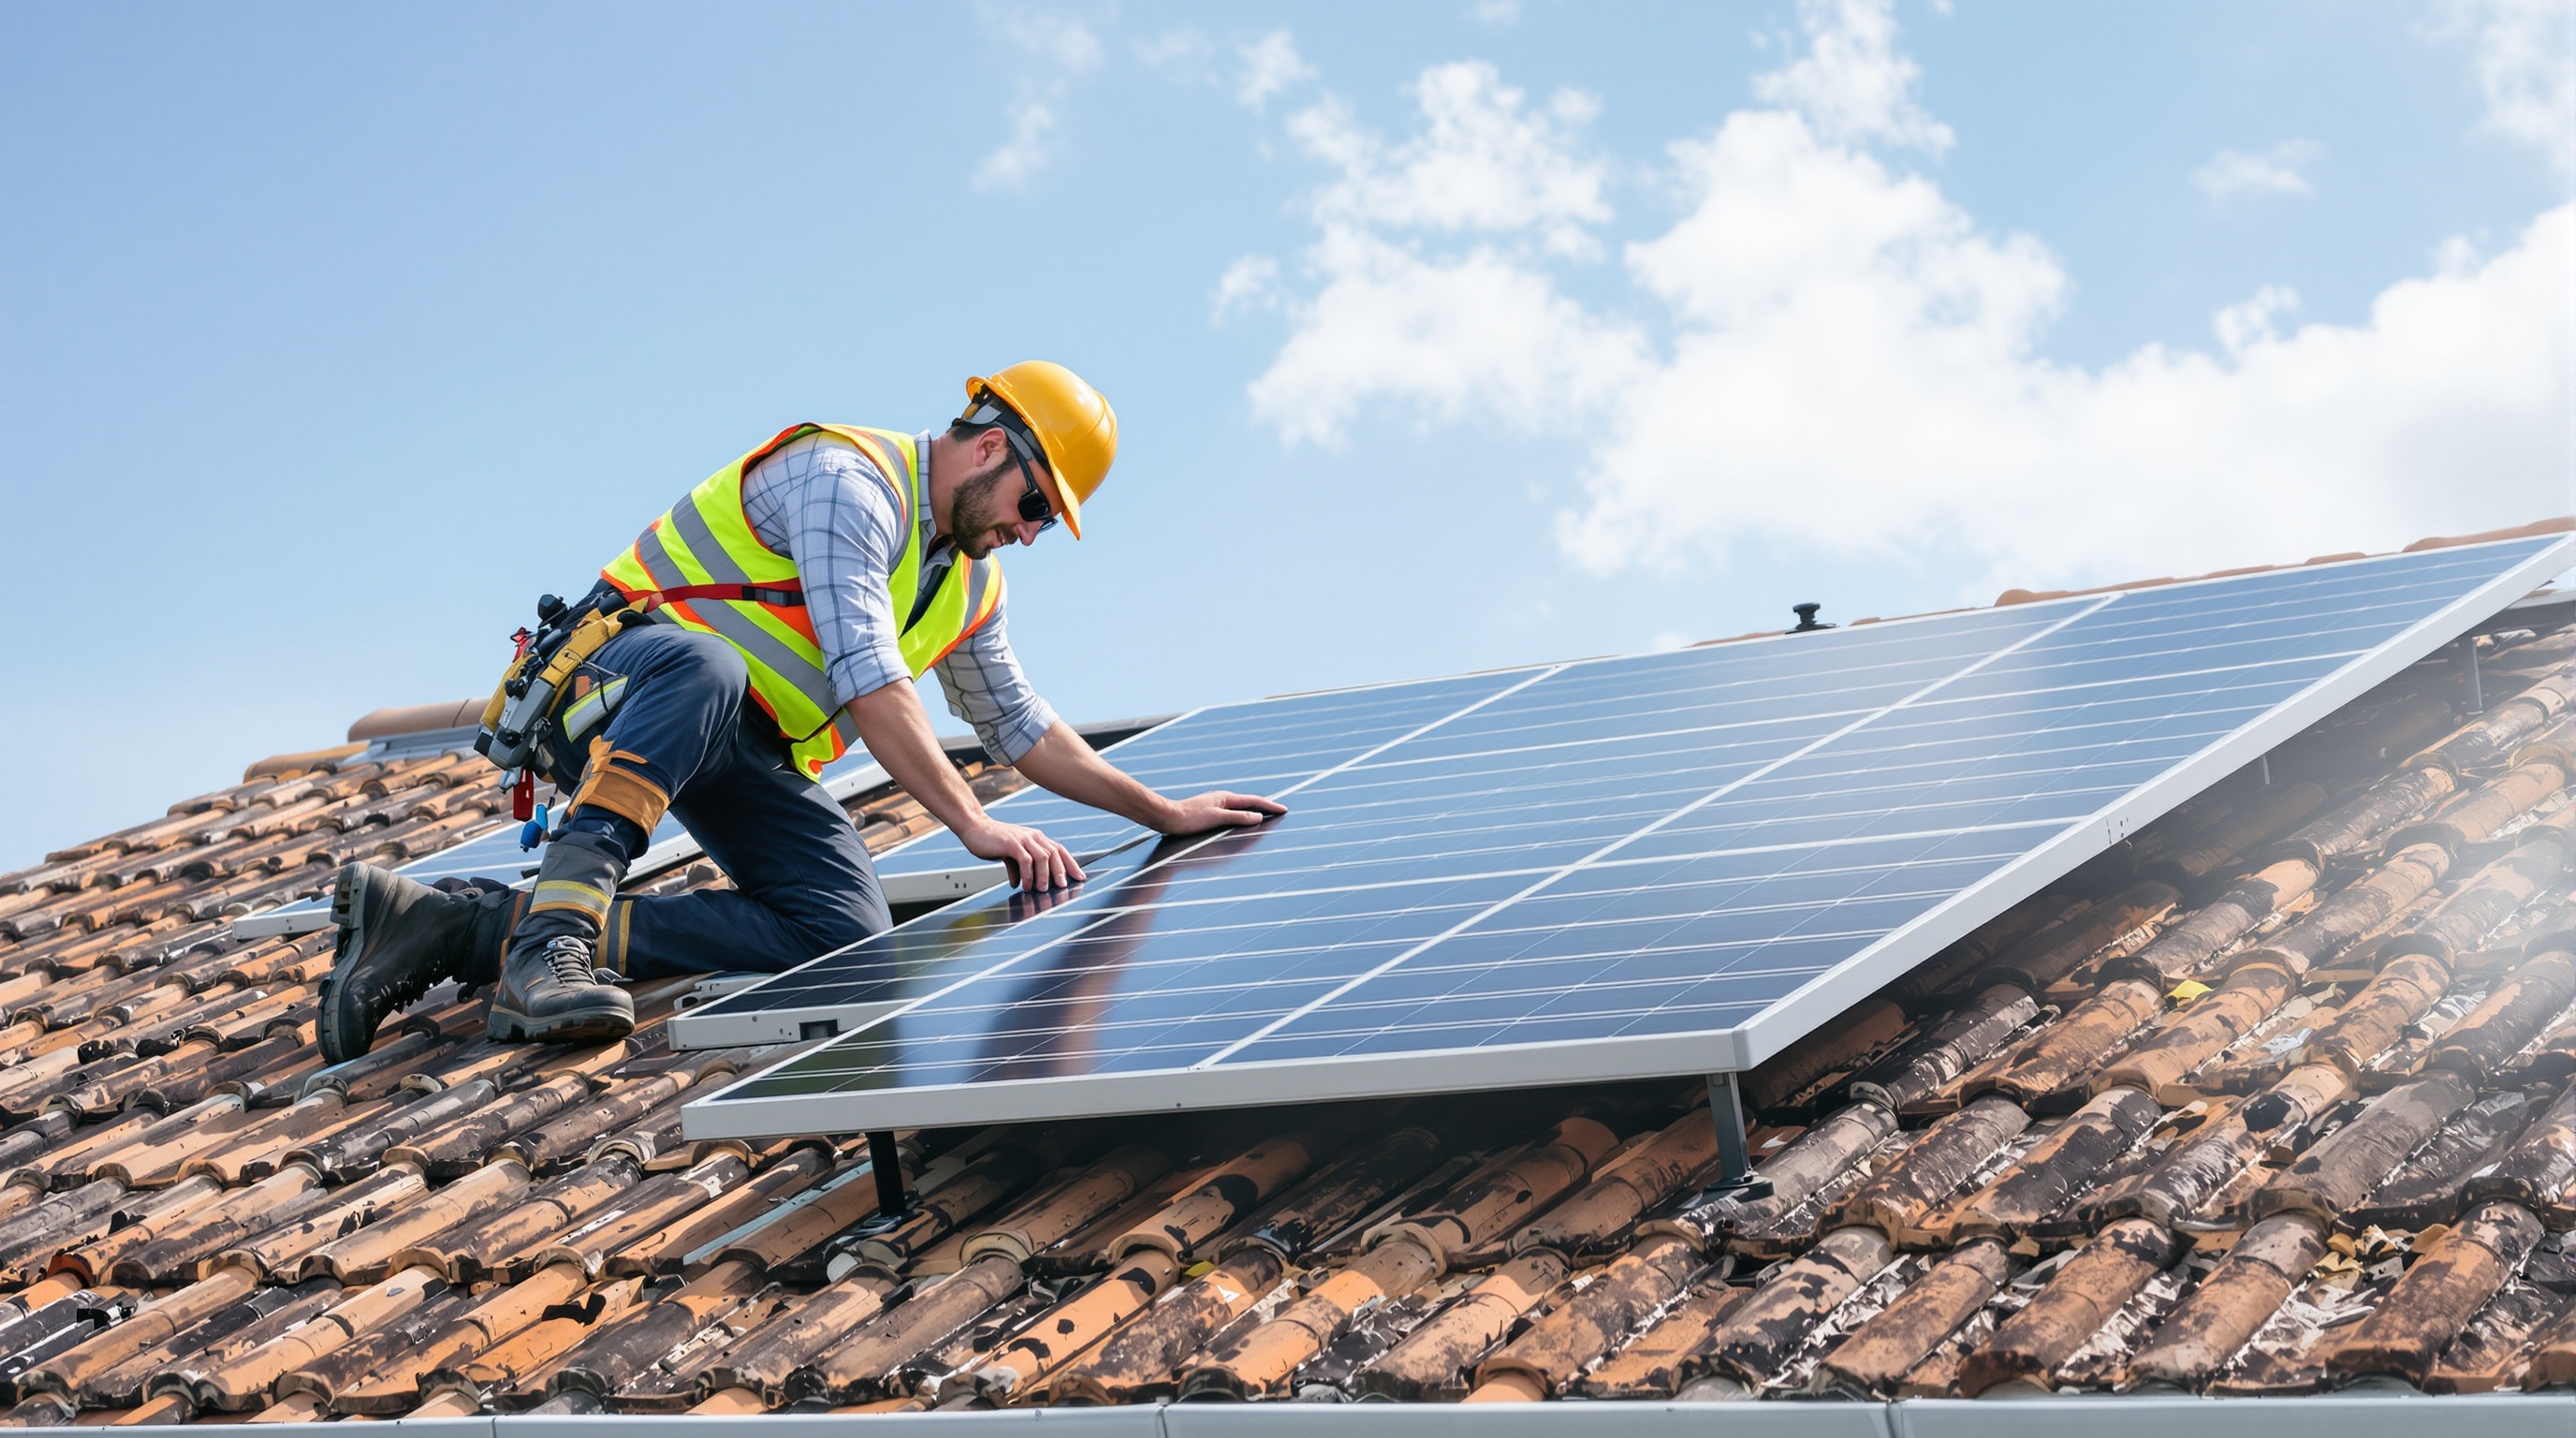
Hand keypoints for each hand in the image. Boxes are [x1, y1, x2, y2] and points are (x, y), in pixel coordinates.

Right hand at [960, 819, 1085, 891]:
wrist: (974, 827)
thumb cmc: (992, 841)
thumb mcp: (1010, 854)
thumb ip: (1018, 867)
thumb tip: (1020, 884)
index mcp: (1036, 838)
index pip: (1059, 850)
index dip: (1071, 864)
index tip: (1080, 877)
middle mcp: (1033, 836)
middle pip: (1055, 853)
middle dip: (1062, 871)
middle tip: (1063, 887)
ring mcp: (1023, 838)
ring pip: (1043, 857)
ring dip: (1044, 875)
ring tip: (1042, 890)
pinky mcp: (1011, 843)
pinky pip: (1026, 860)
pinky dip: (1027, 875)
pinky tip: (1023, 886)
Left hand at [1156, 790, 1287, 835]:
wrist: (1167, 818)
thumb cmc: (1189, 818)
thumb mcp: (1217, 818)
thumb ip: (1238, 817)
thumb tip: (1257, 817)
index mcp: (1226, 798)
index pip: (1254, 802)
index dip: (1270, 806)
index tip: (1284, 809)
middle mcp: (1222, 799)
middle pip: (1249, 803)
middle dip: (1265, 807)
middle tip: (1279, 811)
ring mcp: (1215, 805)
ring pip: (1241, 808)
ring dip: (1254, 811)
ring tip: (1266, 815)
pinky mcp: (1209, 813)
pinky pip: (1232, 813)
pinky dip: (1243, 816)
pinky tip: (1242, 821)